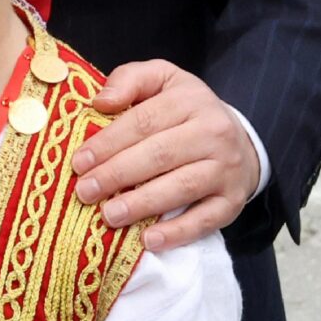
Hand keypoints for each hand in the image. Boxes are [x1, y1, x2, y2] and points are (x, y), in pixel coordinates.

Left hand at [75, 61, 259, 249]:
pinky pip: (206, 219)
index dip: (108, 143)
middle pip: (159, 155)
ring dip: (142, 204)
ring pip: (181, 187)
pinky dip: (177, 232)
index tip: (79, 162)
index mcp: (189, 101)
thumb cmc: (185, 110)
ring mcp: (226, 168)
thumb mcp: (162, 80)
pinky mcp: (233, 200)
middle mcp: (213, 133)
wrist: (241, 139)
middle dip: (117, 174)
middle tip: (85, 191)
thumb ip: (130, 80)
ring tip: (109, 215)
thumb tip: (101, 101)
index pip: (143, 121)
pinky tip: (149, 240)